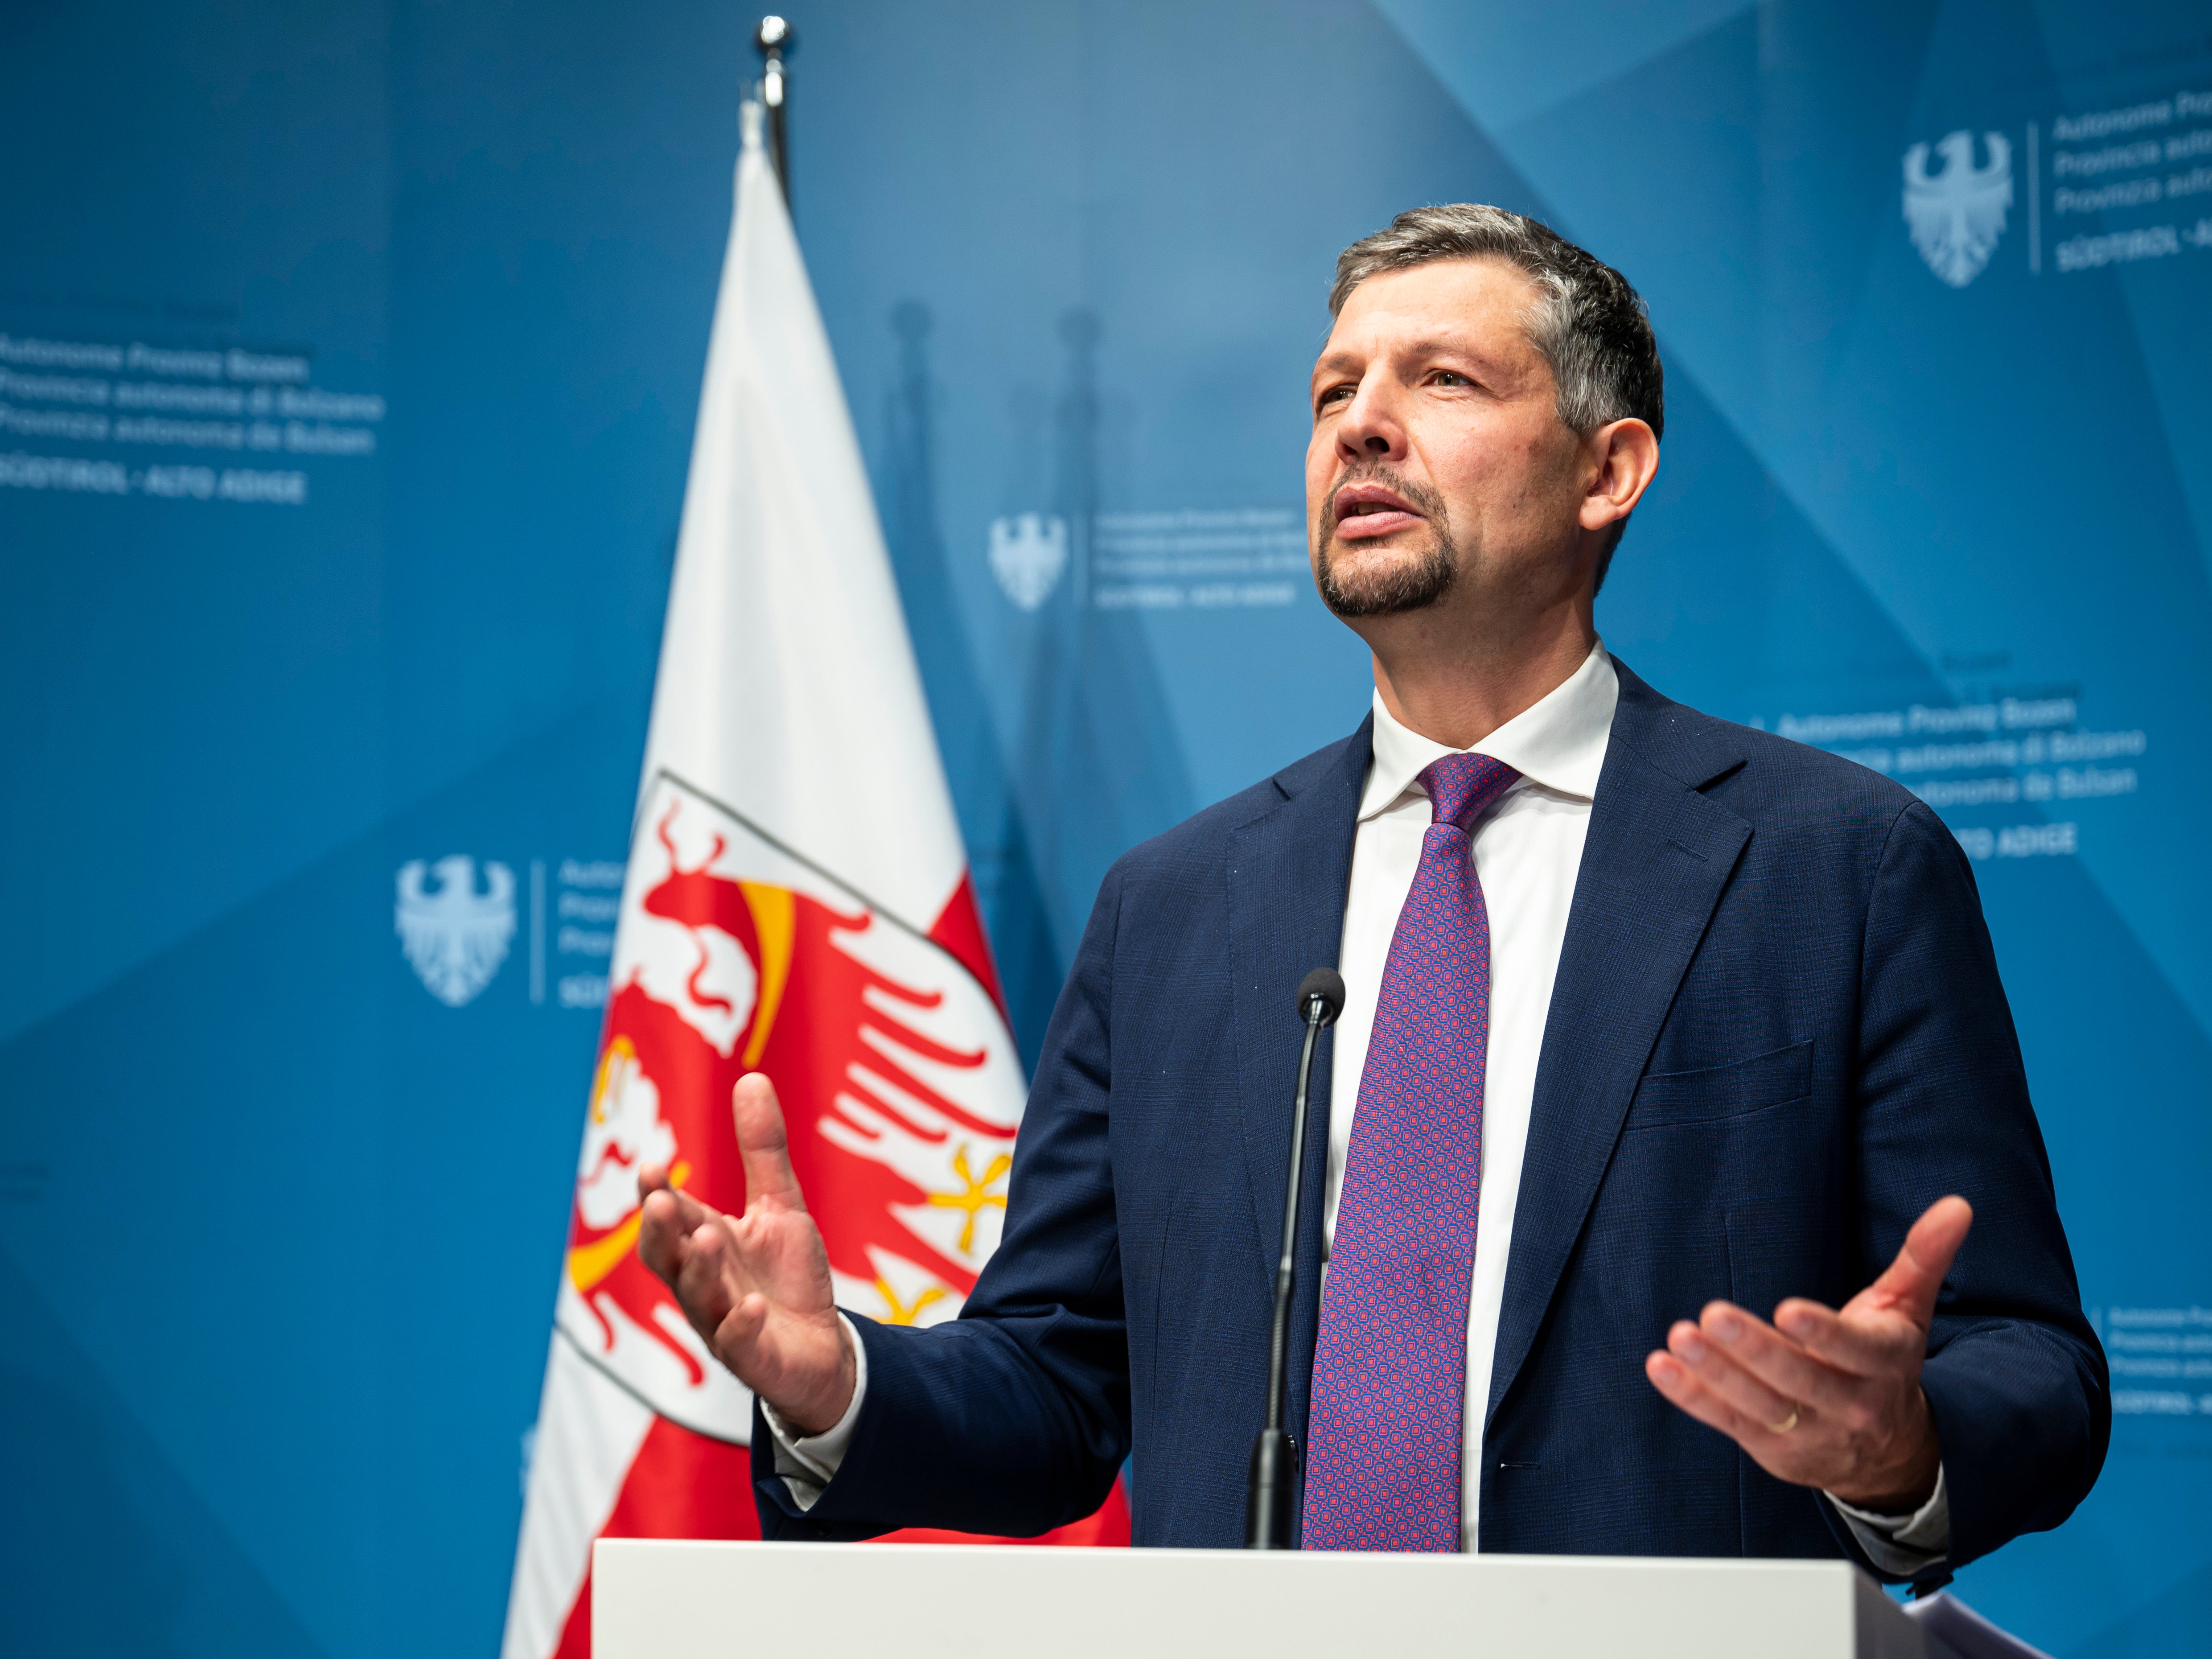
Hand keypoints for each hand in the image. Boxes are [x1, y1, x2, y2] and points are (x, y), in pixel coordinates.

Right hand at [636, 1072, 856, 1435]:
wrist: (822, 1347)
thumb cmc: (785, 1276)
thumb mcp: (780, 1204)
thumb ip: (761, 1149)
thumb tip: (751, 1077)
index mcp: (702, 1244)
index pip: (670, 1217)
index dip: (657, 1194)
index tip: (651, 1165)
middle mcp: (703, 1284)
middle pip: (668, 1259)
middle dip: (661, 1232)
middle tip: (660, 1201)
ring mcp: (724, 1324)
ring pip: (699, 1299)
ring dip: (700, 1270)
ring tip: (708, 1237)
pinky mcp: (753, 1358)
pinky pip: (739, 1345)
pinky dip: (742, 1326)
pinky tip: (753, 1307)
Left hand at [1644, 1195, 1971, 1511]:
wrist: (1889, 1452)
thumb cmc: (1887, 1361)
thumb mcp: (1908, 1310)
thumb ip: (1925, 1256)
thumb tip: (1958, 1204)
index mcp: (1883, 1364)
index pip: (1853, 1351)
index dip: (1822, 1333)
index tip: (1786, 1310)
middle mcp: (1849, 1405)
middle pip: (1799, 1381)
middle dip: (1755, 1350)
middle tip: (1713, 1315)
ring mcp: (1809, 1433)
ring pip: (1760, 1406)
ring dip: (1715, 1374)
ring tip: (1679, 1338)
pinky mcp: (1772, 1449)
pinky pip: (1728, 1423)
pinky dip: (1692, 1398)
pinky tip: (1660, 1367)